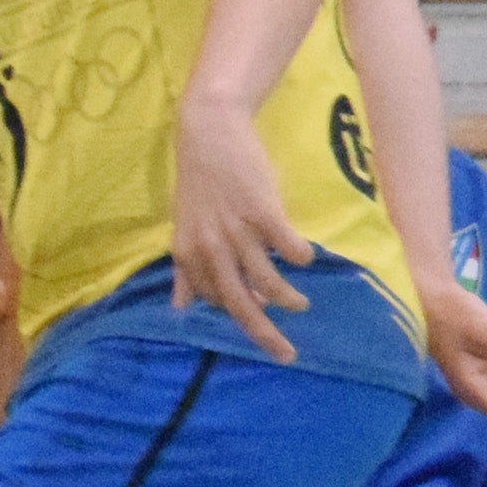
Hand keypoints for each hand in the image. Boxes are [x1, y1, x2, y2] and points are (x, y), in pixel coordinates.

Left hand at [171, 93, 310, 363]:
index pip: (214, 300)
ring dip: (286, 298)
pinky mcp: (263, 210)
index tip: (257, 316)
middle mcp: (211, 247)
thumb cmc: (200, 182)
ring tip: (300, 304)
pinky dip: (298, 256)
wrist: (209, 131)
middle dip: (264, 334)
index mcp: (189, 253)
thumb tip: (180, 310)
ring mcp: (237, 230)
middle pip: (239, 303)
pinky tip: (306, 258)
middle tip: (287, 355)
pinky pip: (287, 247)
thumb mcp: (183, 228)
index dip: (237, 313)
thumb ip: (186, 270)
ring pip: (267, 280)